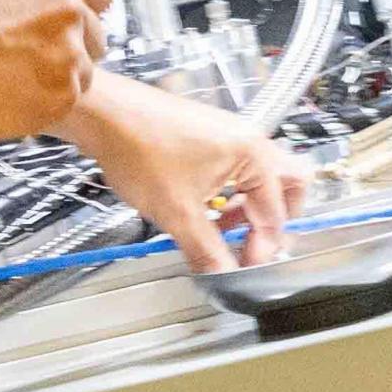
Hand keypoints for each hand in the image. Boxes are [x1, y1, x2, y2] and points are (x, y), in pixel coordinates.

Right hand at [0, 0, 111, 140]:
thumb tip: (47, 7)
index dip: (86, 12)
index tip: (77, 24)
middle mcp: (67, 5)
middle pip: (96, 34)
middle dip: (73, 47)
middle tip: (35, 59)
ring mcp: (70, 50)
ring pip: (83, 71)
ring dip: (59, 78)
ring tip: (14, 80)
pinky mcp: (64, 92)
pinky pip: (68, 100)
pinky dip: (46, 104)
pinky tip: (12, 97)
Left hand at [59, 73, 313, 273]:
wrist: (103, 115)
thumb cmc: (138, 149)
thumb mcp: (177, 213)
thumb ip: (207, 251)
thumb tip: (224, 276)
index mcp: (252, 153)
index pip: (274, 213)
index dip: (260, 248)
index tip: (242, 268)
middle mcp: (248, 138)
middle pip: (288, 184)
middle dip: (274, 219)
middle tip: (255, 245)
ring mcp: (229, 133)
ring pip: (260, 176)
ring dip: (248, 207)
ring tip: (223, 230)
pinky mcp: (209, 134)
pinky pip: (237, 167)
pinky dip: (230, 192)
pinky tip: (205, 209)